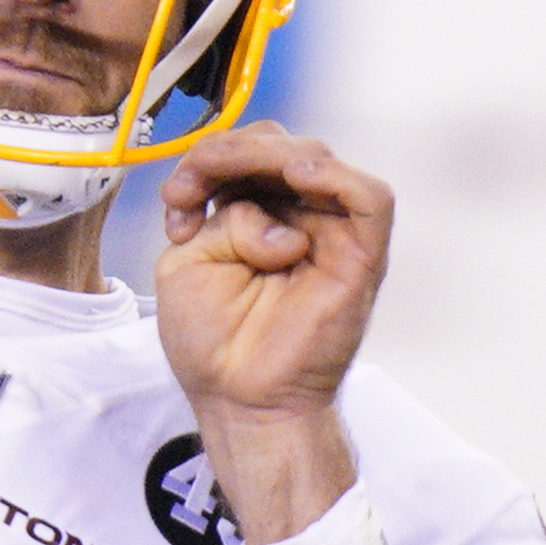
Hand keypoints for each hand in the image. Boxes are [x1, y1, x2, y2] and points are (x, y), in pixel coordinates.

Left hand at [154, 122, 391, 542]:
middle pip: (281, 145)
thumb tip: (274, 217)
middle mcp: (298, 219)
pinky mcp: (361, 258)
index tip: (176, 199)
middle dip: (228, 153)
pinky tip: (294, 175)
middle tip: (190, 191)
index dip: (208, 160)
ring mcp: (331, 235)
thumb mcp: (189, 264)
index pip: (248, 154)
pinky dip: (333, 177)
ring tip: (226, 185)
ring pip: (318, 159)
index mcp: (257, 216)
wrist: (239, 399)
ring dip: (266, 157)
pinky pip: (369, 199)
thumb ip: (220, 218)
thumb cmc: (215, 344)